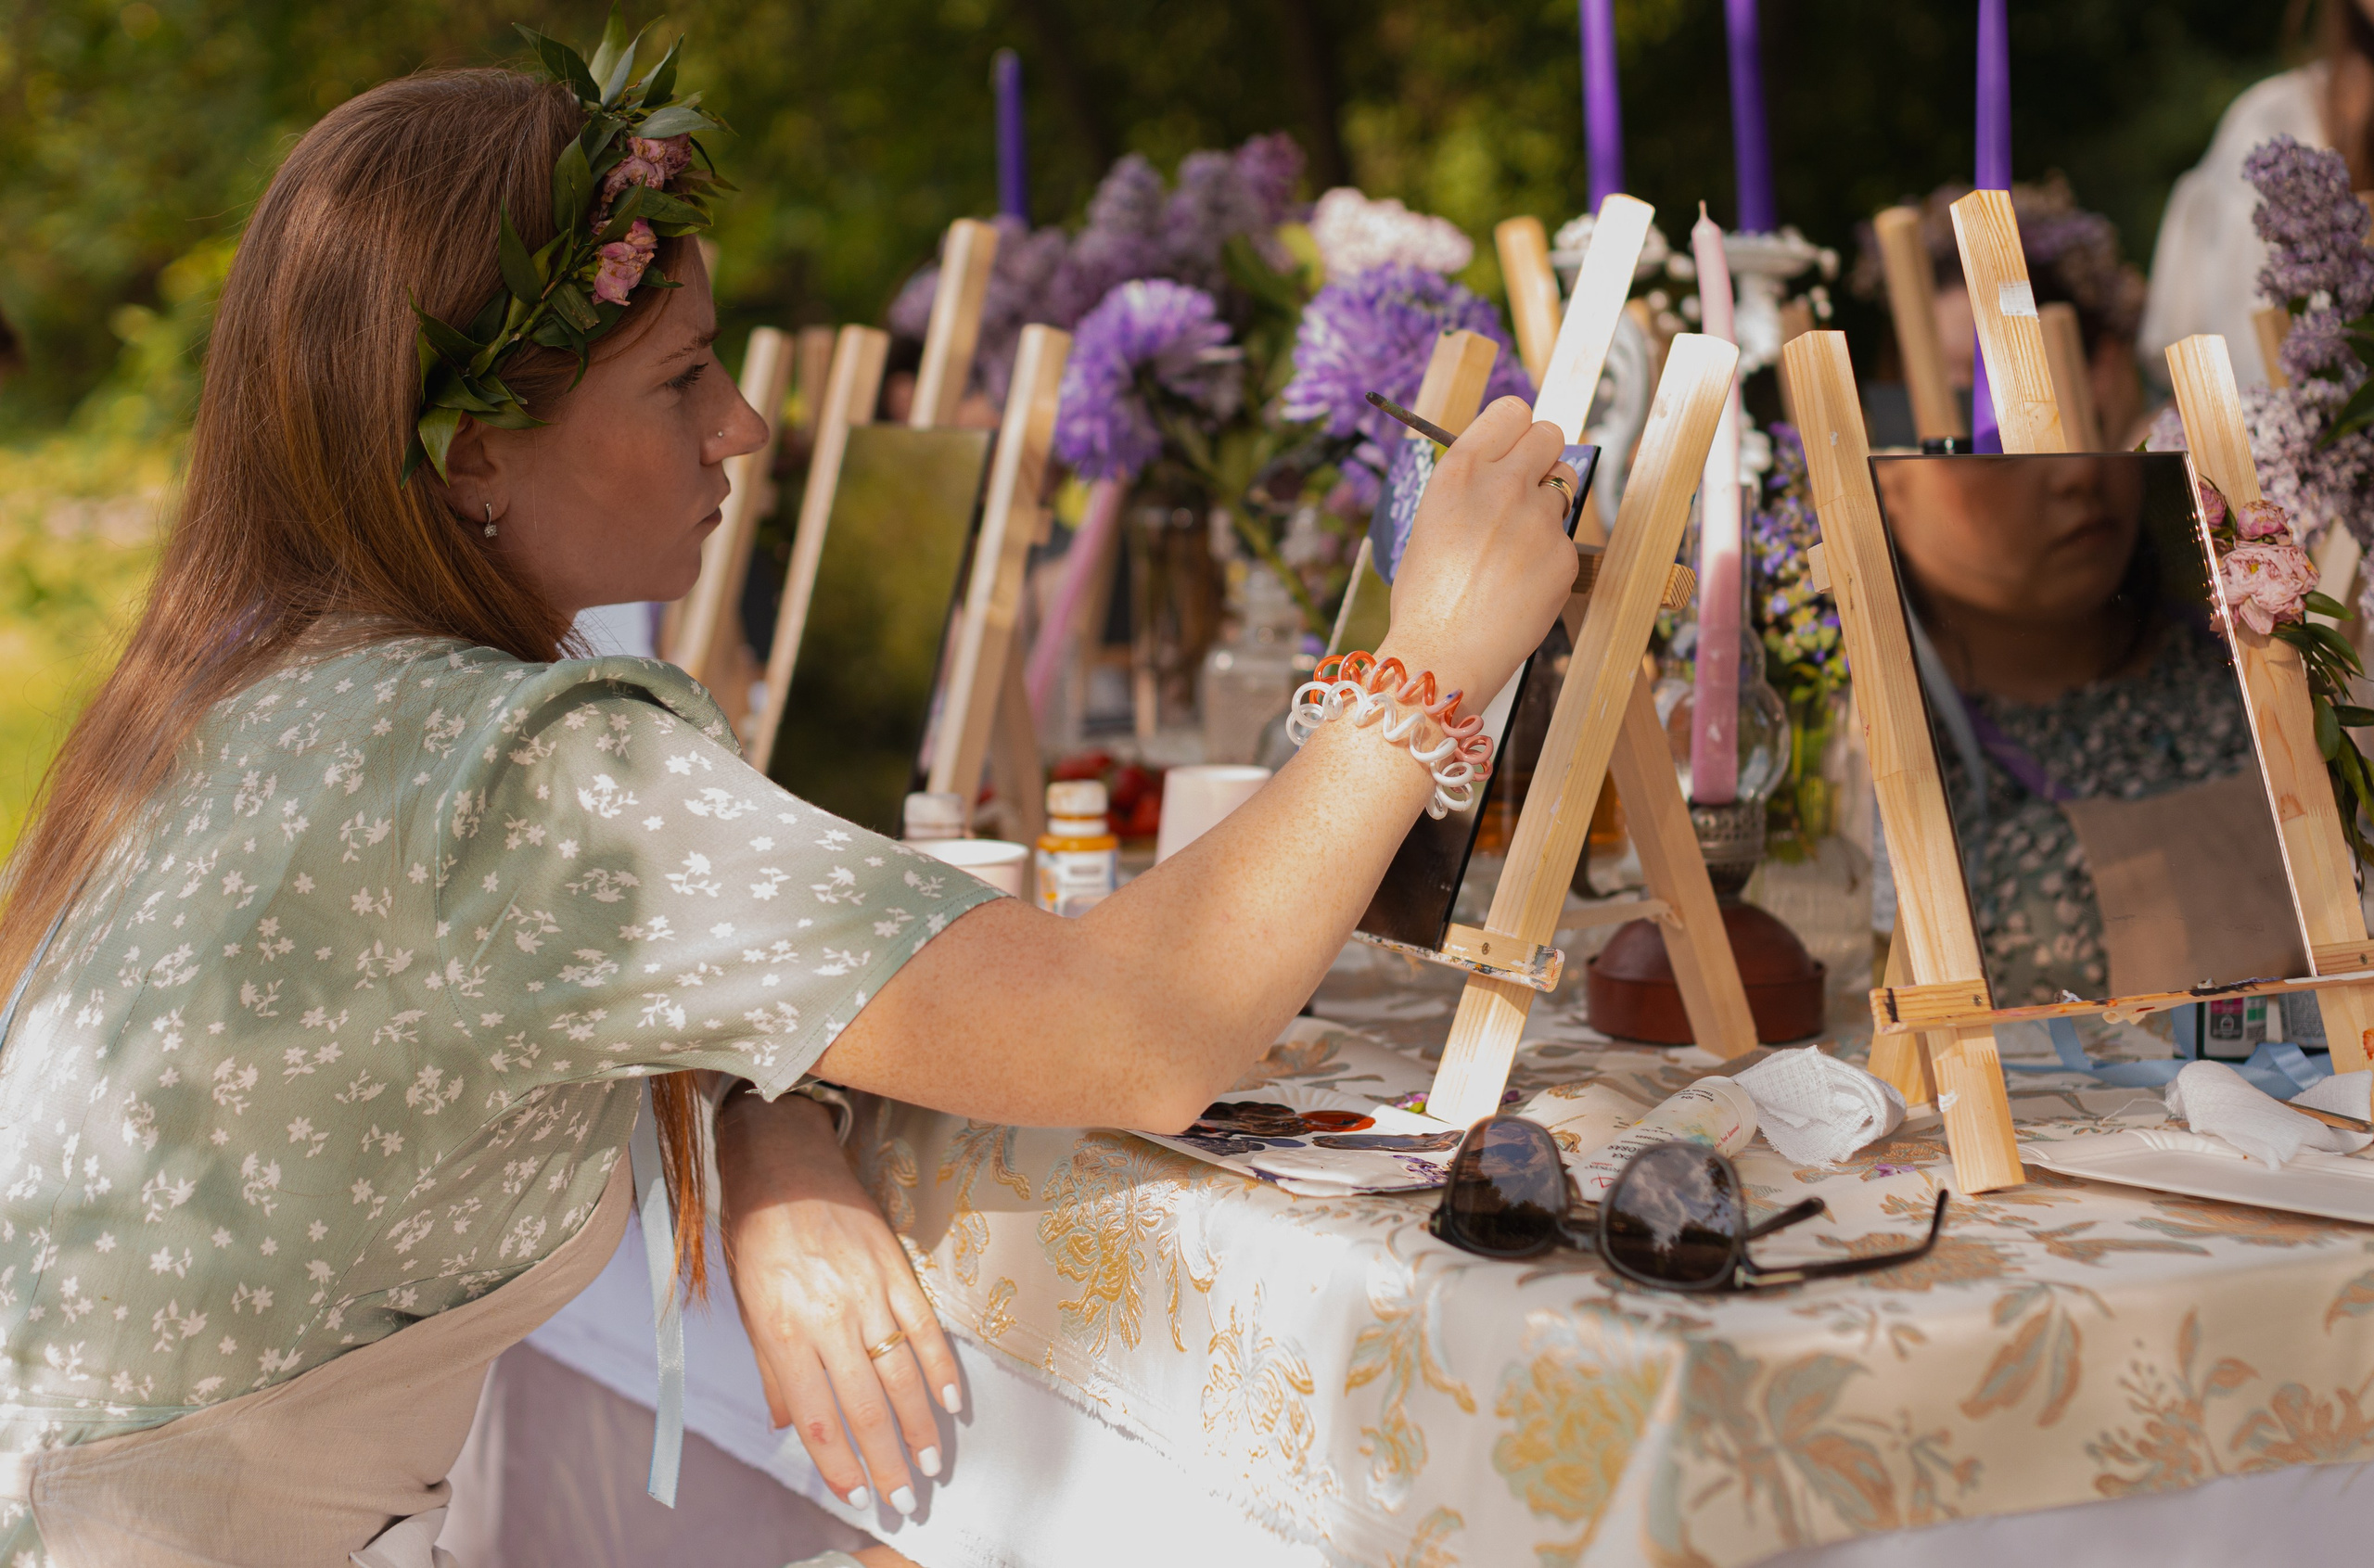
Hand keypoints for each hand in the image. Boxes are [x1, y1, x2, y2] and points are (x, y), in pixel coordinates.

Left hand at [716, 1090, 961, 1515]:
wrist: (784, 1160)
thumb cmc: (756, 1231)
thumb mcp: (746, 1303)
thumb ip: (770, 1369)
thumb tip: (785, 1423)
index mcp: (783, 1329)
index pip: (816, 1416)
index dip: (838, 1463)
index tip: (856, 1493)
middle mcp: (828, 1316)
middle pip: (865, 1406)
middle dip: (888, 1461)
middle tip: (905, 1498)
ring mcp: (868, 1291)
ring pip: (901, 1374)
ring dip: (920, 1426)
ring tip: (933, 1463)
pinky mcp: (897, 1268)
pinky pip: (926, 1328)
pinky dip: (942, 1369)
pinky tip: (952, 1400)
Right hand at [1382, 395, 1579, 703]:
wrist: (1443, 653)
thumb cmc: (1425, 597)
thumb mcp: (1430, 524)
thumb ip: (1469, 490)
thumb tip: (1497, 473)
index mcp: (1460, 471)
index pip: (1512, 410)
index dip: (1516, 430)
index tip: (1513, 448)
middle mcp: (1502, 484)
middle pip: (1550, 433)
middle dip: (1542, 455)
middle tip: (1526, 487)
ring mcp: (1538, 519)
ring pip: (1564, 486)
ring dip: (1547, 505)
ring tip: (1516, 546)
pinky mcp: (1563, 555)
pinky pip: (1564, 541)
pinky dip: (1548, 559)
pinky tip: (1519, 587)